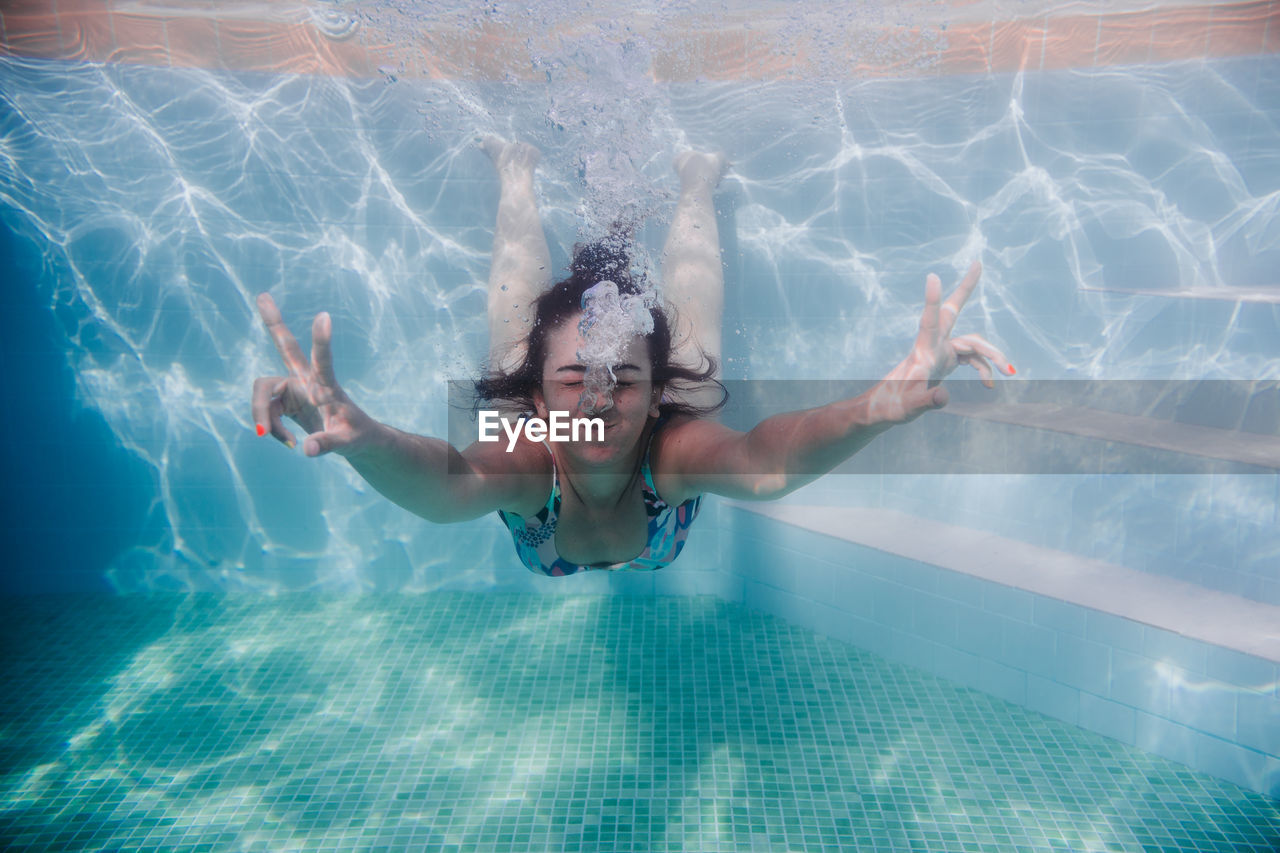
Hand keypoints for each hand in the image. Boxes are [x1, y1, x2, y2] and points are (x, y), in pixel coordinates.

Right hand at [252, 294, 375, 457]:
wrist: (354, 441)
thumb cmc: (357, 437)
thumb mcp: (348, 444)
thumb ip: (328, 444)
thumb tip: (308, 450)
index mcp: (326, 386)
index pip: (323, 360)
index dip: (322, 341)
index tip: (325, 316)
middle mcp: (307, 381)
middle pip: (285, 347)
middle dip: (273, 323)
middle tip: (262, 295)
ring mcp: (294, 389)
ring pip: (263, 395)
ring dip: (266, 420)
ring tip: (289, 444)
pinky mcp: (285, 401)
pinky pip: (265, 413)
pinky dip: (272, 430)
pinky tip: (291, 444)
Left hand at [870, 261, 1012, 423]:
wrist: (885, 408)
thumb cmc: (892, 406)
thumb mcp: (909, 409)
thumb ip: (926, 401)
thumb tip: (943, 397)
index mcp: (923, 352)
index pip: (928, 322)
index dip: (932, 300)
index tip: (932, 276)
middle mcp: (933, 346)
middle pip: (952, 312)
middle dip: (966, 289)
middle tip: (977, 264)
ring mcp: (940, 351)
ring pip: (972, 342)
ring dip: (993, 355)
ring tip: (1011, 372)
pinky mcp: (945, 360)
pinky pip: (972, 358)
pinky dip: (984, 369)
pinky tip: (989, 385)